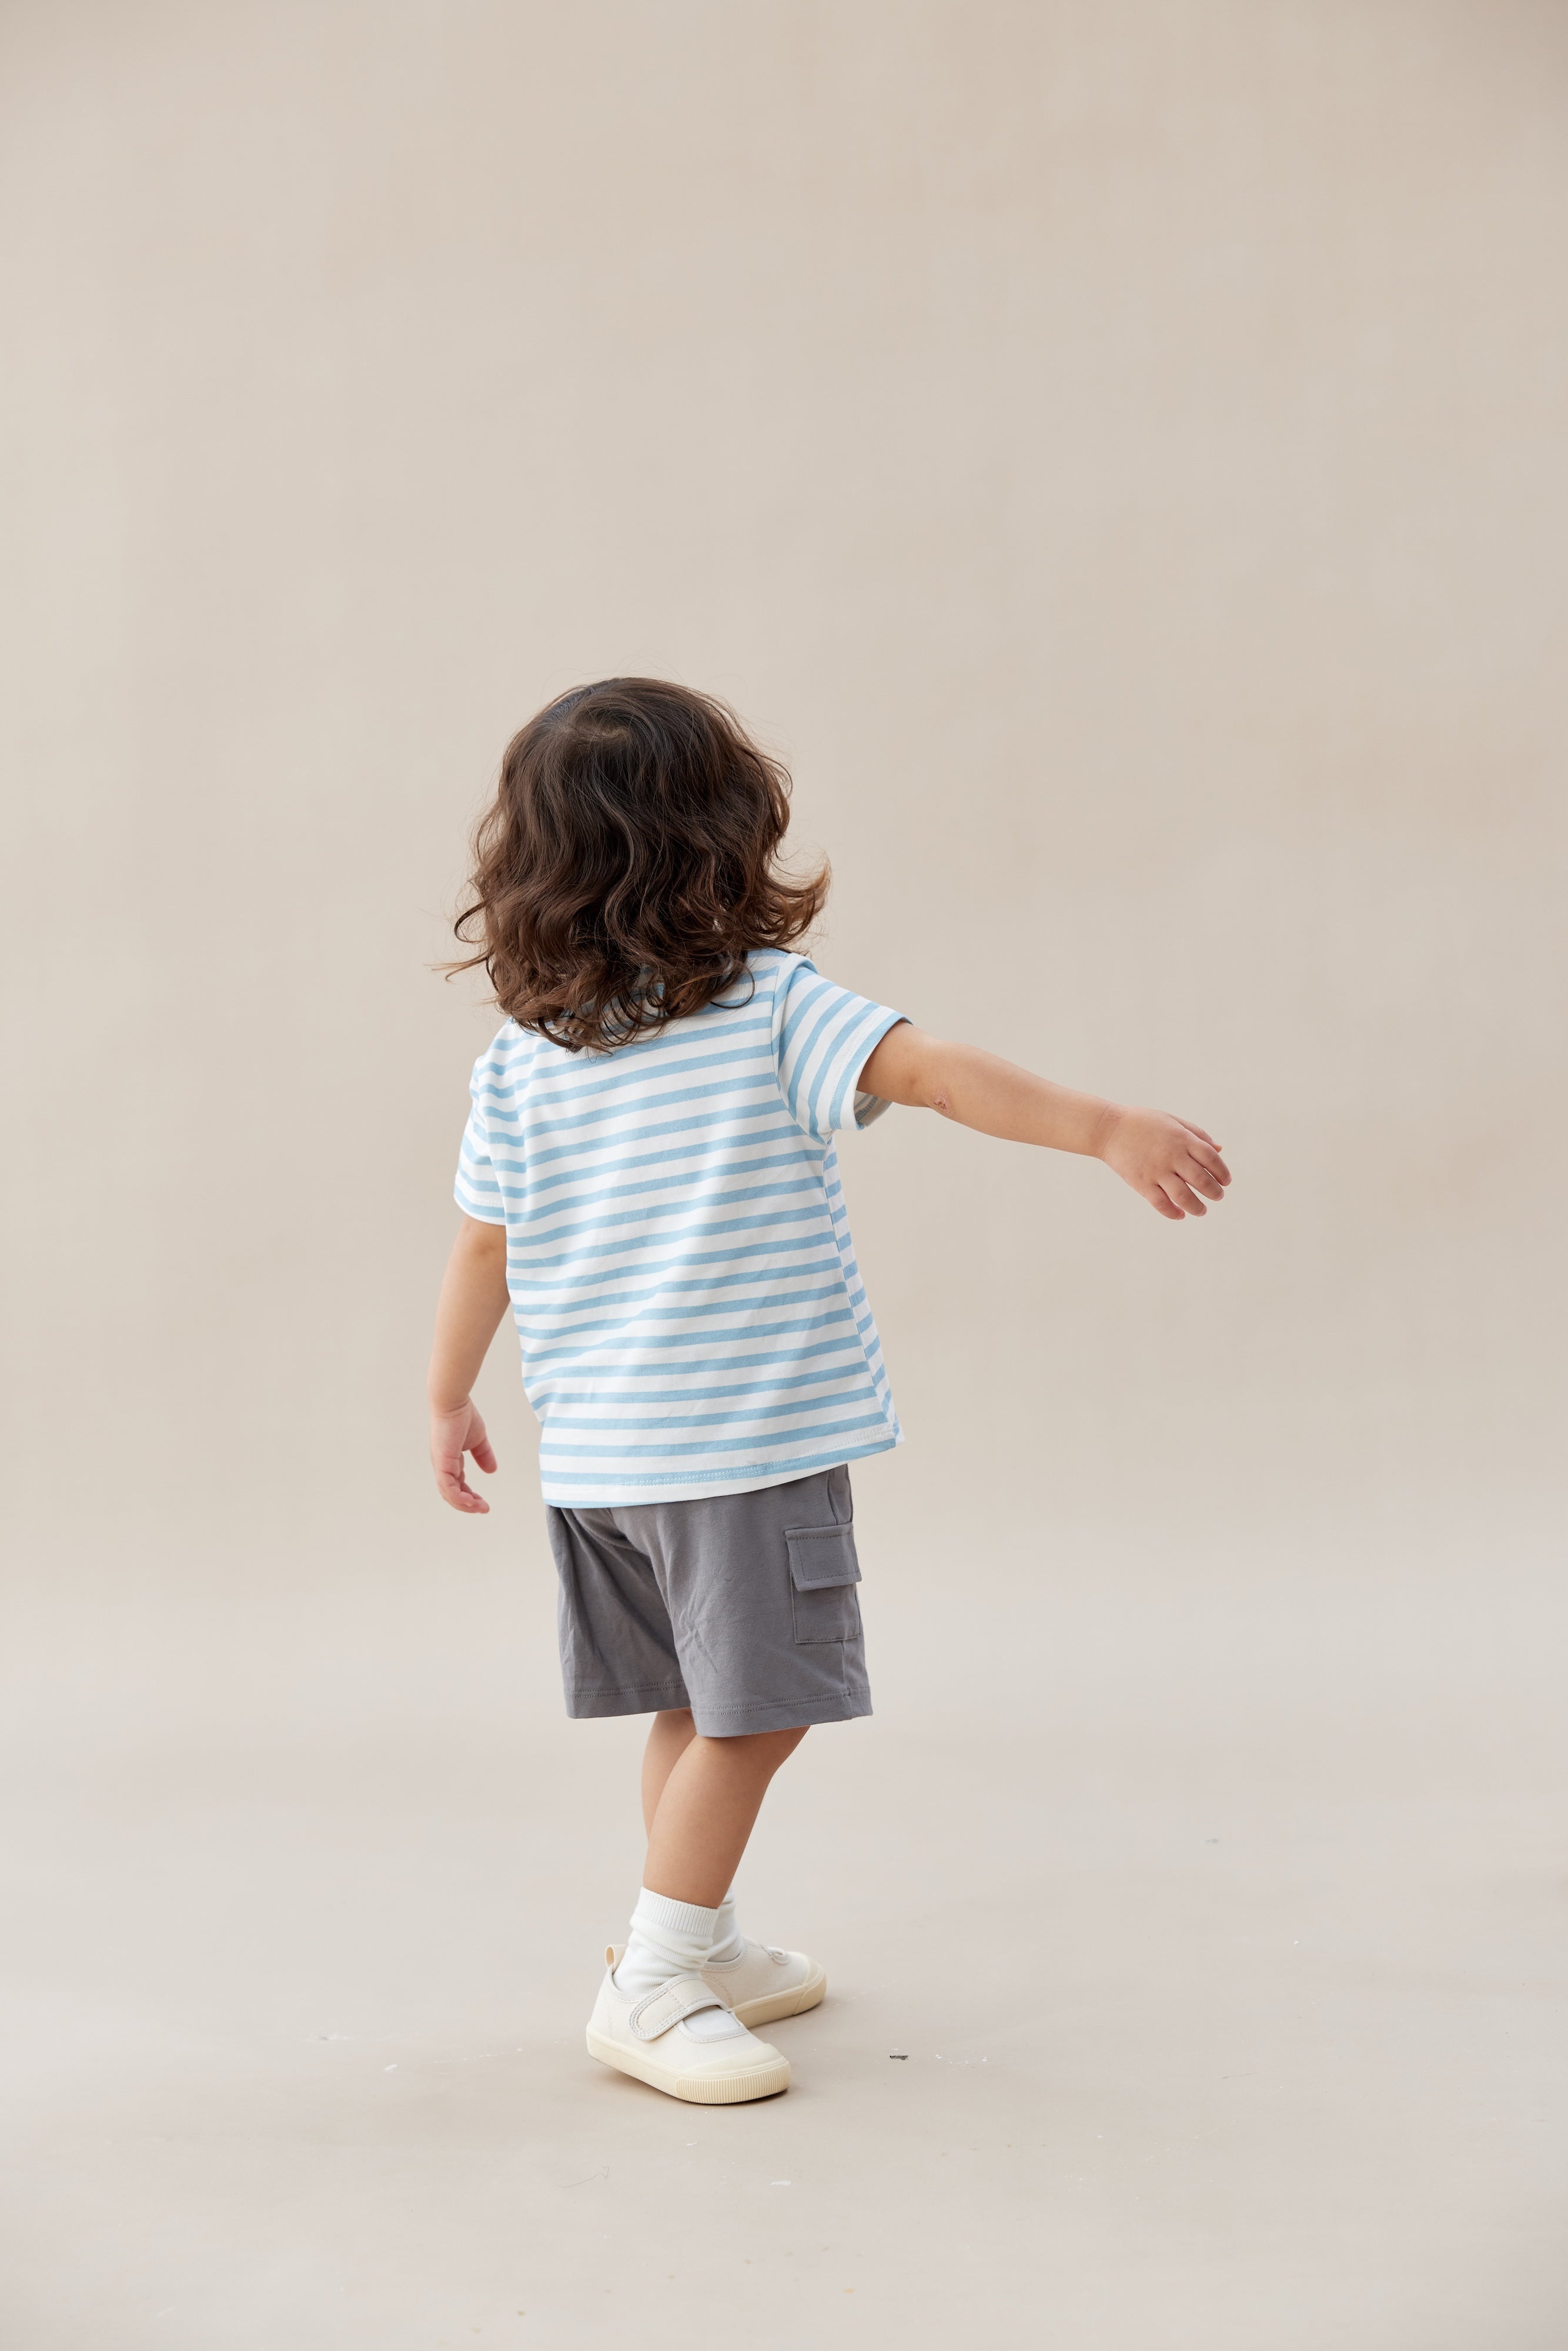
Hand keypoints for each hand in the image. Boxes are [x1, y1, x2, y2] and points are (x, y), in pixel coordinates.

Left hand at [430, 1397, 497, 1512]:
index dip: (470, 1496)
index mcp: (449, 1462)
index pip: (458, 1486)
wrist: (453, 1402)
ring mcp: (440, 1466)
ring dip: (465, 1504)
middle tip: (484, 1509)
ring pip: (449, 1494)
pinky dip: (458, 1497)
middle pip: (452, 1494)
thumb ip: (484, 1455)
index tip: (484, 1503)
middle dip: (468, 1505)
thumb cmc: (463, 1416)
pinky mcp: (441, 1463)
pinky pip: (447, 1487)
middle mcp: (442, 1467)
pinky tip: (471, 1501)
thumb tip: (492, 1470)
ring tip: (481, 1508)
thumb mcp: (478, 1440)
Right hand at [1097, 1106, 1231, 1220]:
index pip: (1211, 1158)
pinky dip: (1173, 1213)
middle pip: (1202, 1180)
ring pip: (1184, 1197)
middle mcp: (1172, 1156)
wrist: (1109, 1129)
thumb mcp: (1172, 1121)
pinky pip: (1161, 1204)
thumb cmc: (1142, 1122)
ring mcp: (1156, 1171)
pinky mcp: (1141, 1183)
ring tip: (1202, 1210)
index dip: (1222, 1172)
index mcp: (1182, 1139)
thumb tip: (1219, 1148)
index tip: (1225, 1181)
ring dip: (1198, 1207)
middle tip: (1218, 1196)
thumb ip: (1197, 1134)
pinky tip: (1180, 1215)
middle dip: (1215, 1192)